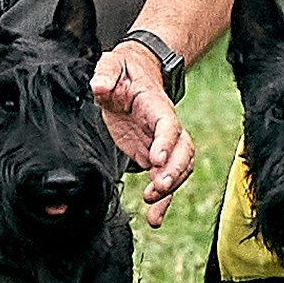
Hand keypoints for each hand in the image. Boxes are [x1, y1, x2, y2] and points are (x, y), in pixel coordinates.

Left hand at [91, 42, 195, 226]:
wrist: (134, 74)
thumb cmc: (124, 70)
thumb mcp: (112, 64)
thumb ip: (106, 75)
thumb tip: (100, 88)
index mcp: (156, 105)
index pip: (168, 124)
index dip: (165, 142)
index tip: (155, 159)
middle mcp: (166, 127)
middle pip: (183, 151)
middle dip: (173, 172)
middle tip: (157, 188)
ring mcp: (162, 143)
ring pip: (179, 169)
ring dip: (170, 190)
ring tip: (154, 209)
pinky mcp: (153, 156)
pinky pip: (164, 179)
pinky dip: (163, 200)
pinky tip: (155, 218)